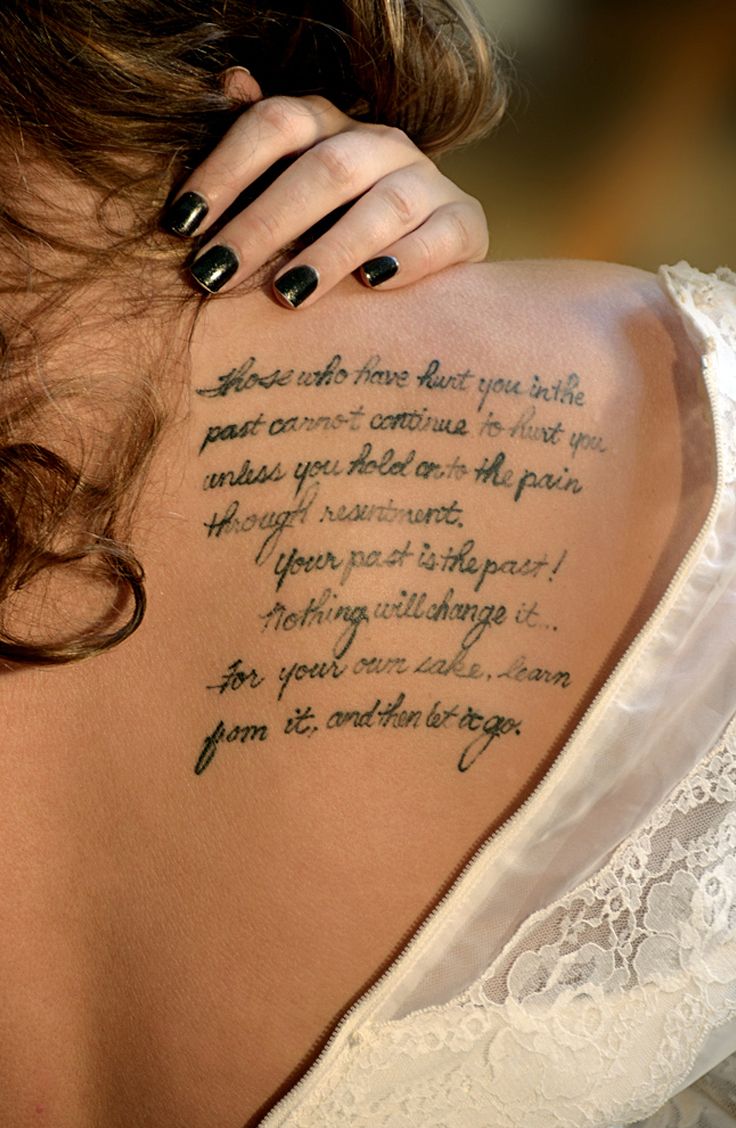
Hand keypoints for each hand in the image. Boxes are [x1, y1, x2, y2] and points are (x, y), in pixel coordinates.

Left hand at [162, 92, 488, 308]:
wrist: (423, 256)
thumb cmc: (332, 227)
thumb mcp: (288, 187)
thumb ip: (256, 147)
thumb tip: (229, 80)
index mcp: (327, 124)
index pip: (274, 125)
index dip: (224, 171)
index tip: (181, 226)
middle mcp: (379, 143)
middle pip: (323, 169)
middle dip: (263, 225)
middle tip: (216, 276)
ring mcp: (427, 181)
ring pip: (384, 206)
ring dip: (331, 249)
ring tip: (288, 294)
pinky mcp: (465, 224)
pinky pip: (442, 236)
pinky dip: (408, 260)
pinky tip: (372, 284)